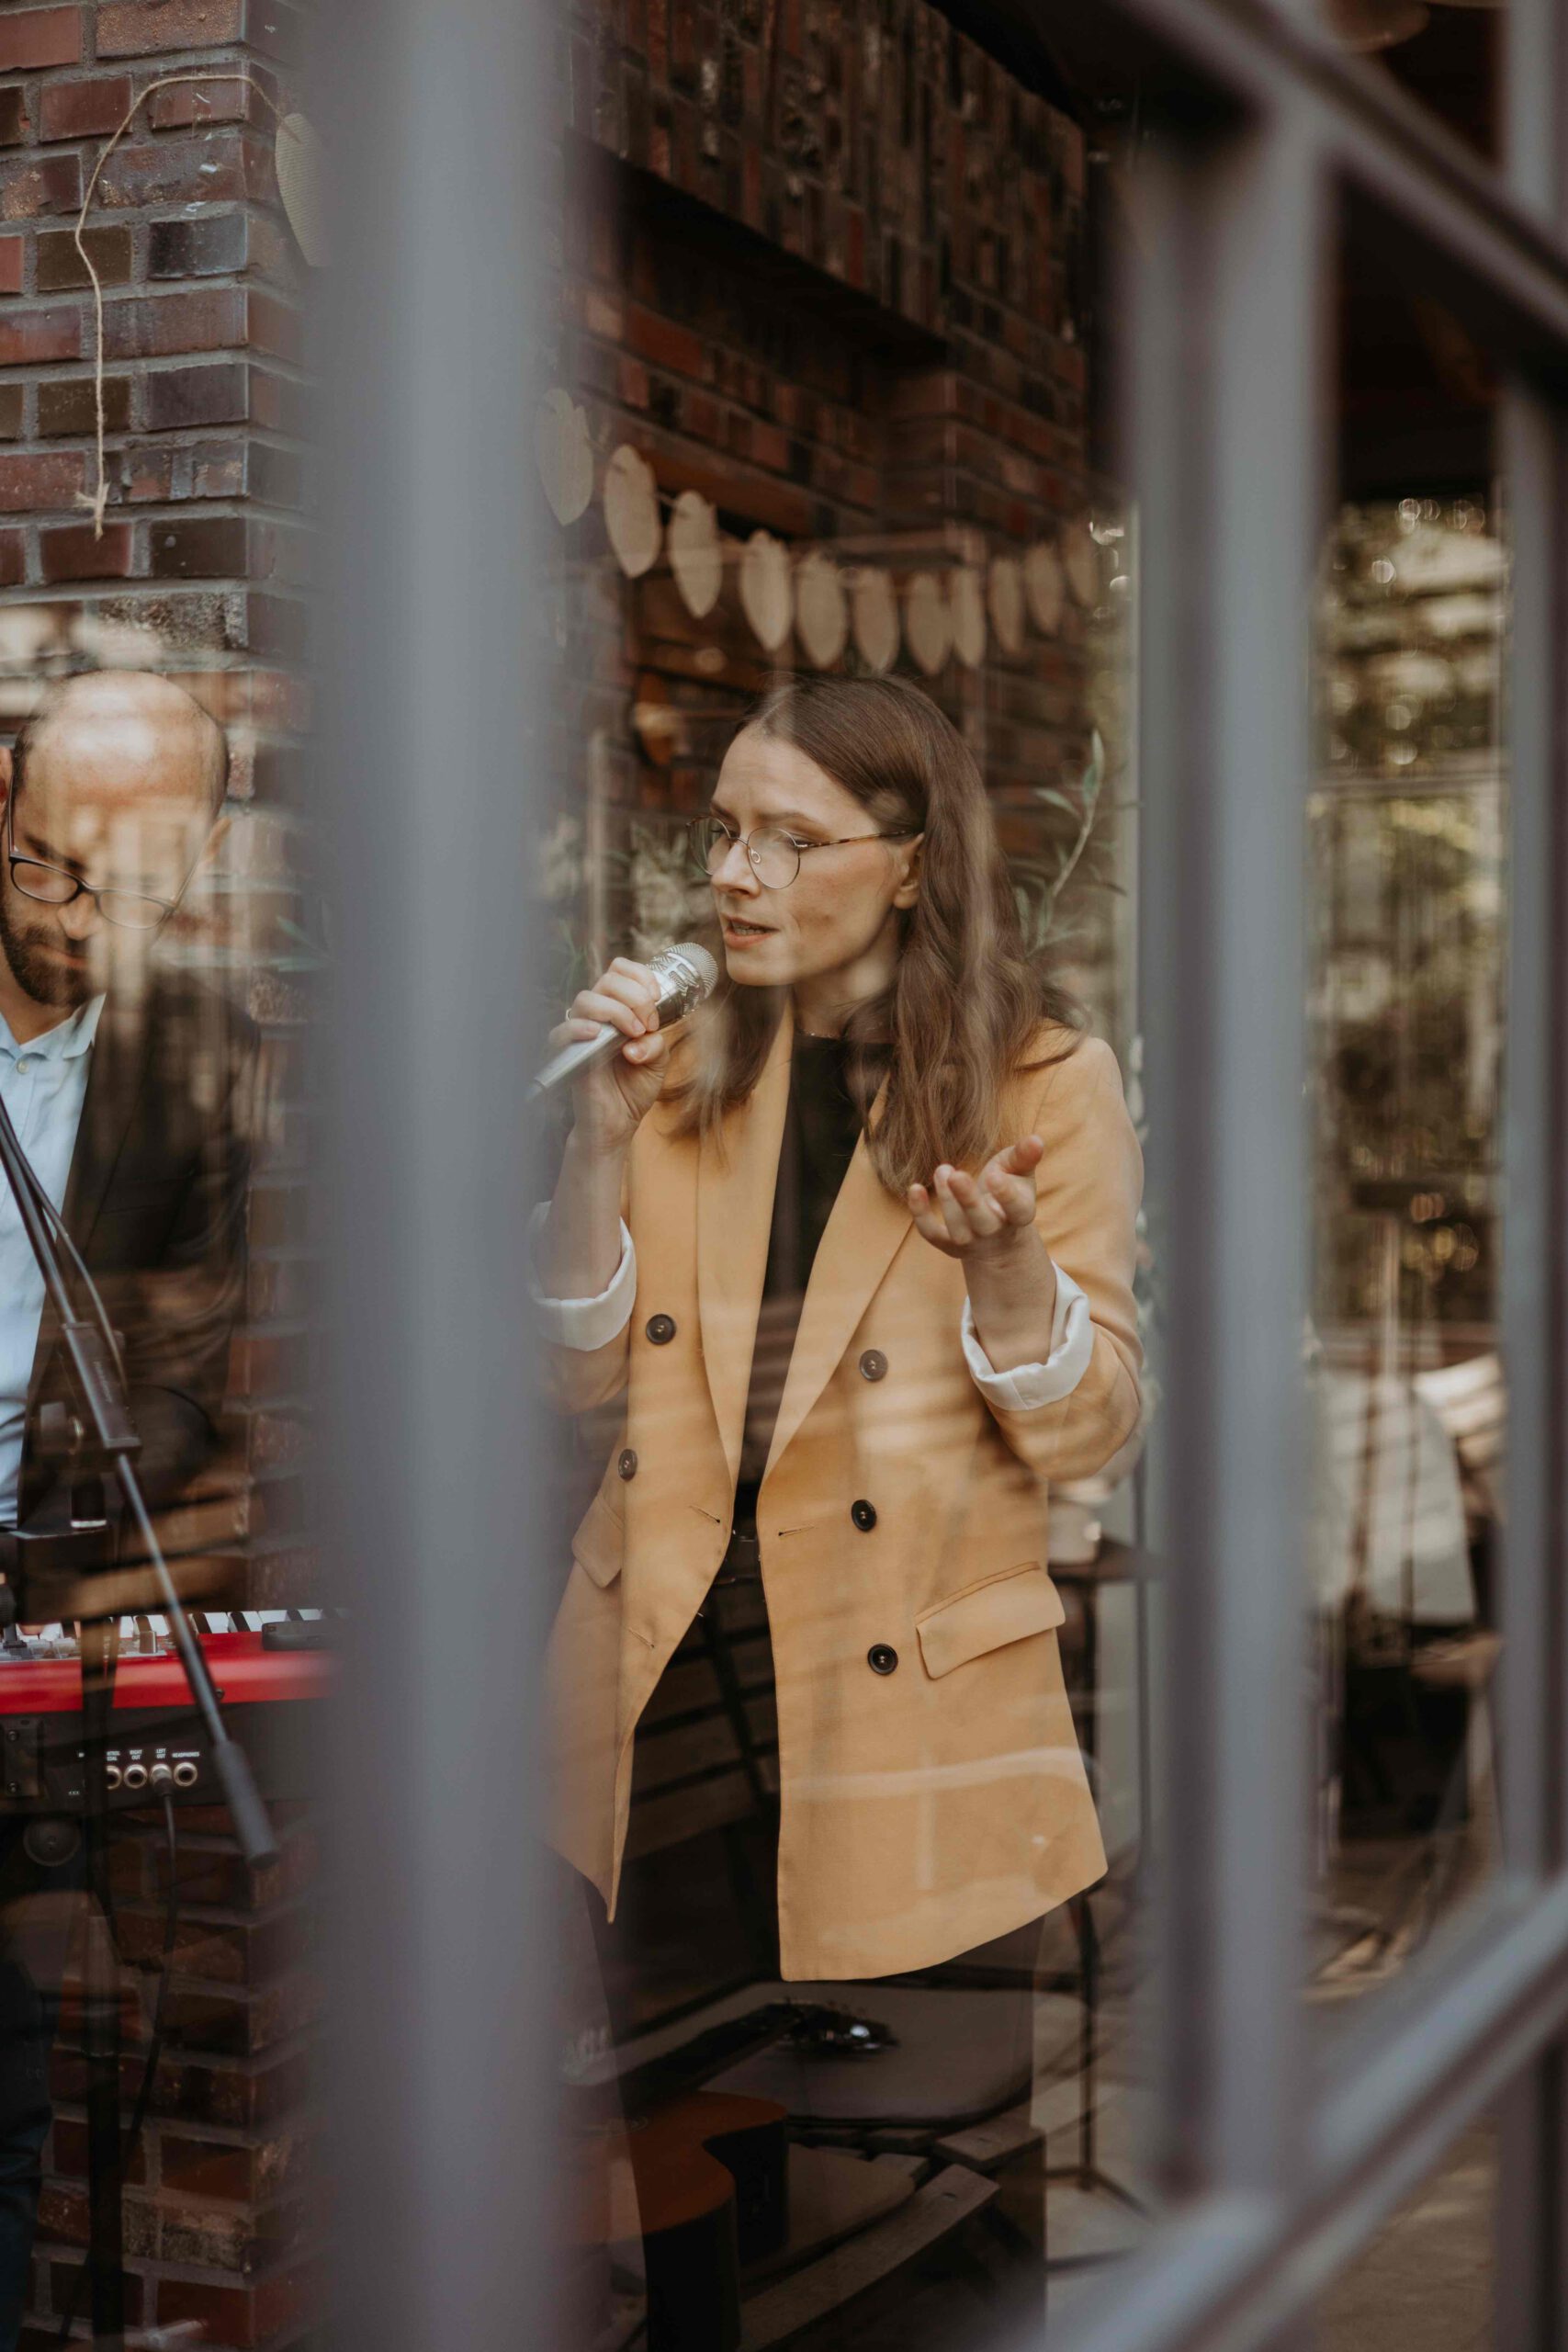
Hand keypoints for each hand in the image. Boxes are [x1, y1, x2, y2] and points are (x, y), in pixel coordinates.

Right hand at [546, 957, 670, 1151]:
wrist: (618, 1122)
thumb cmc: (634, 1088)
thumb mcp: (659, 1062)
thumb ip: (657, 1042)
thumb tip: (639, 1038)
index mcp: (620, 1009)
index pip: (621, 971)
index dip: (641, 976)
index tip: (657, 997)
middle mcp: (599, 1016)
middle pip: (608, 979)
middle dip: (635, 996)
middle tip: (648, 1023)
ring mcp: (582, 1033)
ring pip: (587, 999)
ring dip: (615, 1010)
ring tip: (633, 1033)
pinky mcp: (569, 1054)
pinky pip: (561, 1031)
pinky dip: (579, 1028)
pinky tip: (597, 1035)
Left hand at [907, 1135, 1043, 1258]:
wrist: (997, 1231)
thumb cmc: (1010, 1190)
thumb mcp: (1020, 1172)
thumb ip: (1025, 1156)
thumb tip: (1036, 1139)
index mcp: (1019, 1213)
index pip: (1016, 1208)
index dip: (1005, 1194)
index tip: (994, 1175)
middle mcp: (996, 1232)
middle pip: (983, 1222)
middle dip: (968, 1200)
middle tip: (956, 1175)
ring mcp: (972, 1242)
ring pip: (957, 1228)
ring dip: (947, 1199)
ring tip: (943, 1169)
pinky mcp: (948, 1244)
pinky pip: (932, 1234)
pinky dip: (920, 1214)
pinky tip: (913, 1189)